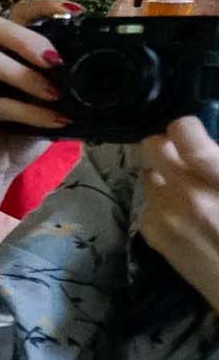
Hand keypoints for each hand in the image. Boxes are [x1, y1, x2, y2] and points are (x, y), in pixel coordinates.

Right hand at [0, 5, 71, 160]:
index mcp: (6, 50)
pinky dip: (29, 112)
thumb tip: (110, 72)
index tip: (76, 13)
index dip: (43, 6)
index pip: (18, 14)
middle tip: (56, 61)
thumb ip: (68, 82)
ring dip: (26, 76)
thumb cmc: (21, 130)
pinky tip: (54, 122)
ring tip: (55, 96)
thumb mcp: (53, 102)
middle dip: (27, 38)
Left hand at [143, 118, 218, 309]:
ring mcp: (162, 213)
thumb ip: (216, 164)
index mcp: (217, 178)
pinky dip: (161, 202)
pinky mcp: (150, 232)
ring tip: (187, 191)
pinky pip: (148, 201)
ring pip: (149, 174)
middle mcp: (186, 193)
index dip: (185, 127)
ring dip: (164, 176)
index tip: (191, 131)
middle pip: (152, 147)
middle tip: (183, 155)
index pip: (183, 132)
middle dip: (167, 146)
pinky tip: (182, 215)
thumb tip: (202, 144)